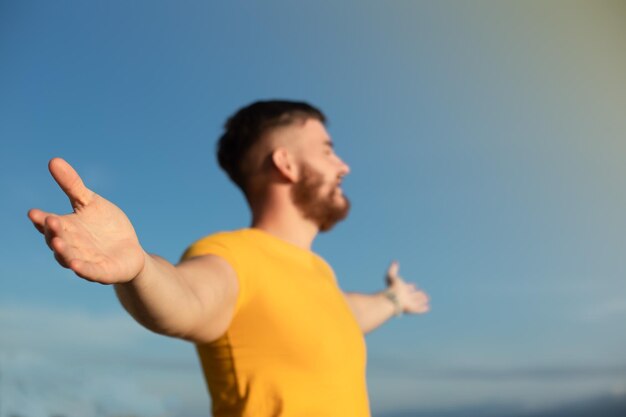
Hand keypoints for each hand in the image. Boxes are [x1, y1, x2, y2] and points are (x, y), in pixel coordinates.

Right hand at [28, 158, 144, 283]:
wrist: (129, 251)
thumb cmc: (105, 226)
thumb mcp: (90, 202)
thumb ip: (72, 185)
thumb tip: (53, 160)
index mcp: (66, 228)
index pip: (49, 224)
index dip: (41, 220)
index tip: (34, 213)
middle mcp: (71, 246)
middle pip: (58, 239)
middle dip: (53, 231)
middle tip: (49, 221)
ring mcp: (85, 260)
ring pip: (69, 257)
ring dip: (63, 251)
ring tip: (58, 242)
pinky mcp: (102, 272)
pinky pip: (90, 272)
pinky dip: (82, 269)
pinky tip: (76, 266)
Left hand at [386, 261, 429, 313]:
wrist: (393, 299)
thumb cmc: (392, 288)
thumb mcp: (391, 276)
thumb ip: (393, 269)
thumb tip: (395, 261)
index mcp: (401, 289)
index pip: (407, 287)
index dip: (410, 286)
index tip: (414, 285)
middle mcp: (406, 297)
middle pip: (412, 295)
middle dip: (417, 294)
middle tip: (423, 293)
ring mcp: (409, 303)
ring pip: (416, 301)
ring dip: (421, 300)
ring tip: (427, 298)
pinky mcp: (413, 309)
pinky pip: (419, 309)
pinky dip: (423, 308)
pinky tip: (428, 308)